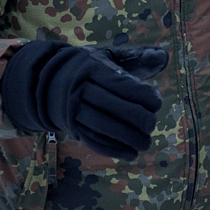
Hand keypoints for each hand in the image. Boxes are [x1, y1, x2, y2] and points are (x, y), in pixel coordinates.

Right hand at [1, 41, 168, 159]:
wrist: (46, 82)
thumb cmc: (87, 68)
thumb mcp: (107, 56)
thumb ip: (135, 57)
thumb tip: (163, 57)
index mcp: (92, 67)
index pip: (121, 83)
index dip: (142, 95)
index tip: (157, 103)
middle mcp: (80, 88)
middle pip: (113, 106)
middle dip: (137, 118)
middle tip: (152, 125)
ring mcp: (73, 110)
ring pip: (103, 126)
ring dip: (128, 138)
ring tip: (145, 143)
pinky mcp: (71, 127)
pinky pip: (93, 140)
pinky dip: (113, 149)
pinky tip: (130, 153)